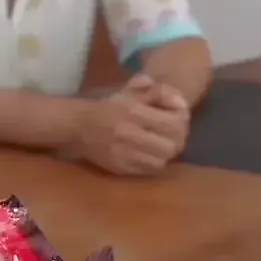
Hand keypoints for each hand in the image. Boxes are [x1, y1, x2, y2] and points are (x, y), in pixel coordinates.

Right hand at [71, 75, 189, 175]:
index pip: (174, 123)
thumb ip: (157, 91)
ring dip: (166, 152)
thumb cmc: (109, 106)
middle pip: (172, 144)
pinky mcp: (121, 167)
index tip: (177, 117)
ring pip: (163, 159)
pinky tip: (149, 154)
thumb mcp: (131, 90)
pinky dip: (154, 162)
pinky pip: (149, 169)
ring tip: (161, 144)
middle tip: (172, 134)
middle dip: (177, 138)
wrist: (78, 125)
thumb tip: (181, 102)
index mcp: (135, 112)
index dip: (182, 121)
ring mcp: (125, 154)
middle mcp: (131, 134)